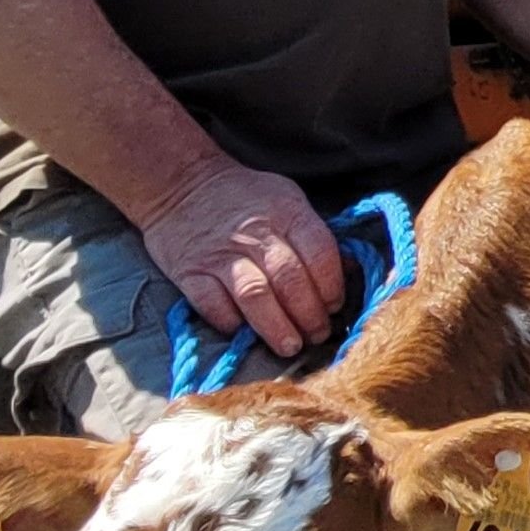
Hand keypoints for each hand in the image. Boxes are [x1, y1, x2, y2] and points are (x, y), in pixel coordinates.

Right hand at [136, 158, 341, 356]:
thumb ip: (314, 237)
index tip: (335, 306)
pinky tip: (244, 332)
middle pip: (290, 279)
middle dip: (310, 314)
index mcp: (287, 212)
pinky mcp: (189, 271)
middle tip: (317, 334)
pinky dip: (231, 322)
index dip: (332, 286)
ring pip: (255, 295)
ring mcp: (220, 254)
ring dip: (276, 326)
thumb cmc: (244, 197)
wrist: (180, 185)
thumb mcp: (287, 200)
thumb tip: (349, 272)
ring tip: (290, 345)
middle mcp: (255, 233)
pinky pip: (212, 303)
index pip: (319, 253)